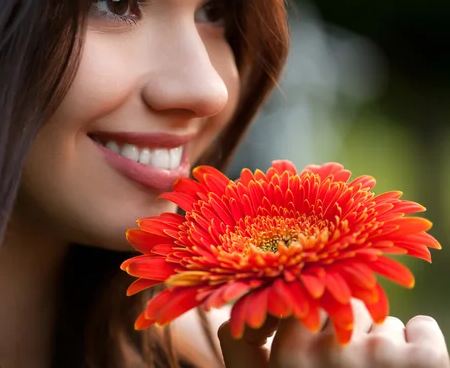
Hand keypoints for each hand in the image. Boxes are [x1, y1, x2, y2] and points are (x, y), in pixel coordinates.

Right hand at [218, 299, 449, 367]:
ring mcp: (380, 355)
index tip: (324, 350)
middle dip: (353, 334)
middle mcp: (332, 350)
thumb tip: (241, 308)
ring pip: (383, 319)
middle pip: (347, 307)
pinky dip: (422, 345)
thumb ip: (238, 344)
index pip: (308, 302)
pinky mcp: (426, 363)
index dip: (319, 325)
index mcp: (290, 352)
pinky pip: (423, 326)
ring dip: (385, 345)